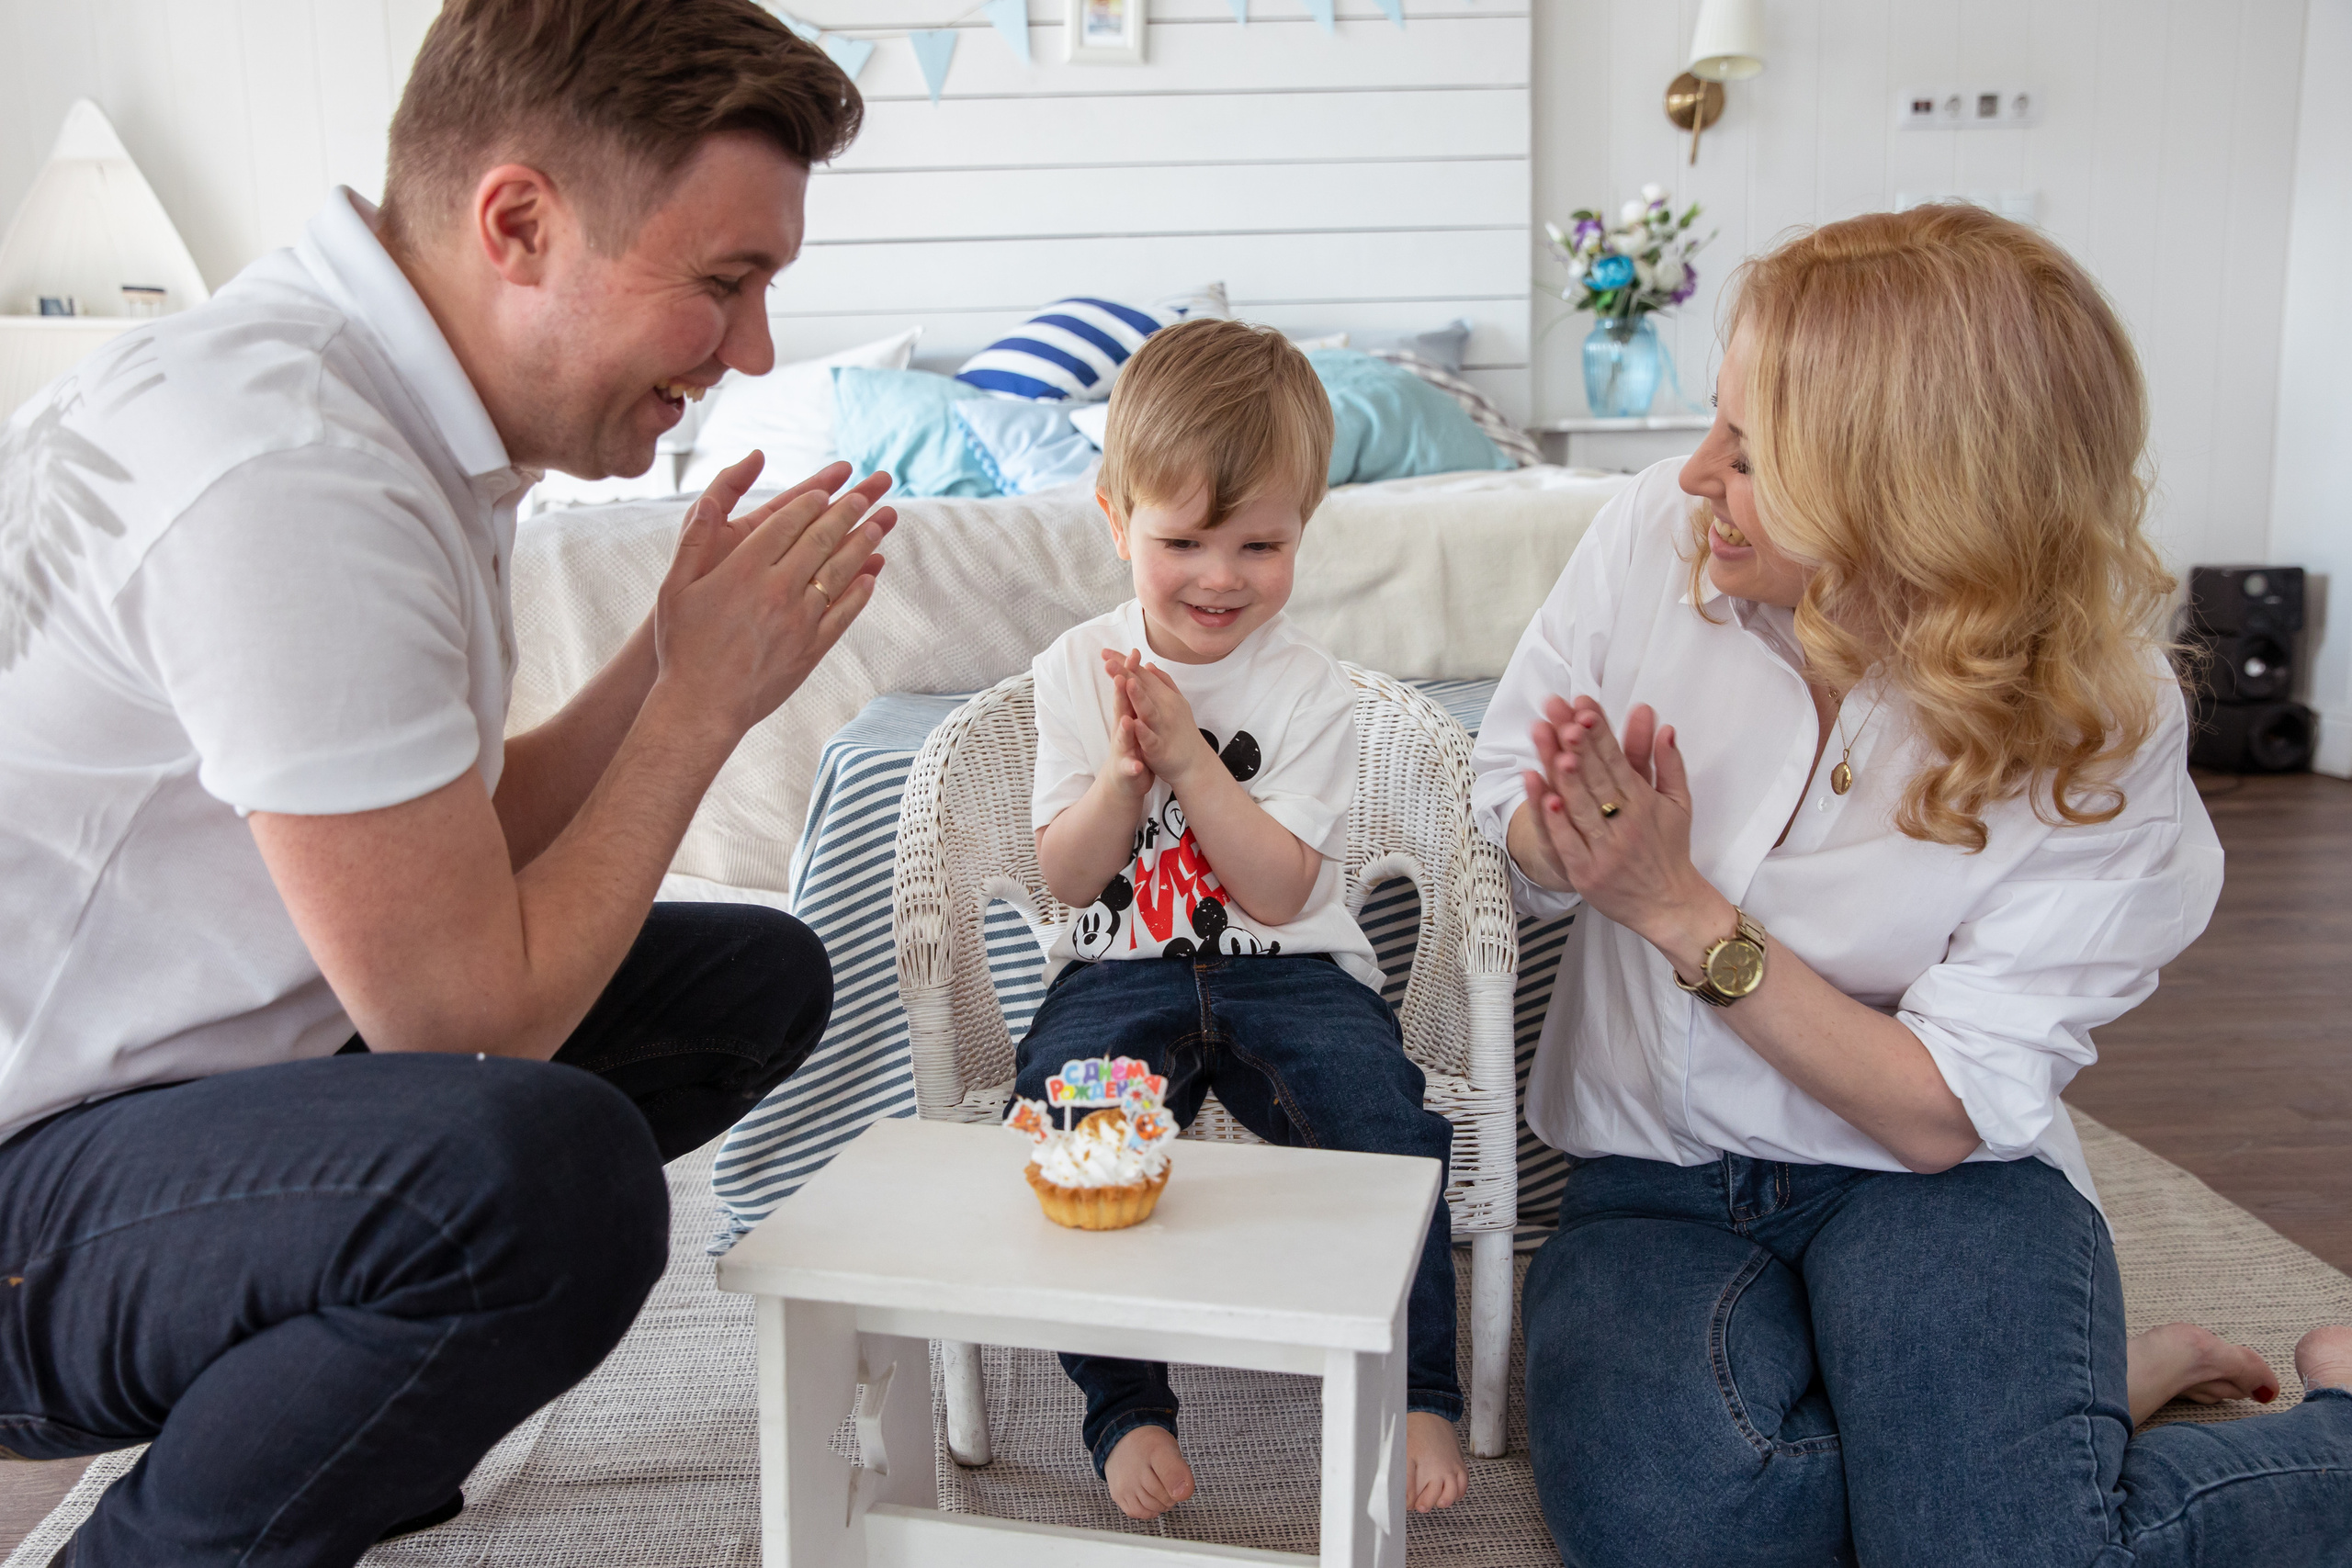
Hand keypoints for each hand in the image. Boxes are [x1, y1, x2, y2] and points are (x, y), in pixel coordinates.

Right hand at [650, 465, 896, 745]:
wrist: (703, 706)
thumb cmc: (682, 646)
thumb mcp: (675, 587)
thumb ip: (693, 540)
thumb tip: (709, 500)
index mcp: (744, 570)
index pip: (786, 523)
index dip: (810, 503)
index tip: (827, 489)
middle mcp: (777, 590)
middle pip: (819, 541)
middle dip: (845, 514)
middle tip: (866, 495)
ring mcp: (799, 620)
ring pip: (838, 573)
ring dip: (862, 545)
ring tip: (881, 524)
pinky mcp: (811, 649)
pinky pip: (843, 614)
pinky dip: (860, 592)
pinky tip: (871, 577)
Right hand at [1097, 648, 1155, 799]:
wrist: (1123, 781)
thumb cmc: (1131, 745)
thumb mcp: (1132, 717)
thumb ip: (1132, 697)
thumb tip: (1132, 672)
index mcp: (1126, 715)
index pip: (1127, 690)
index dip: (1129, 673)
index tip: (1133, 652)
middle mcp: (1121, 730)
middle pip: (1119, 708)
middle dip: (1120, 693)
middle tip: (1121, 676)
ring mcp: (1122, 750)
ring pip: (1122, 738)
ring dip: (1124, 729)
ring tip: (1127, 720)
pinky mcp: (1126, 770)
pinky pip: (1129, 768)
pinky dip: (1132, 765)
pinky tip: (1136, 765)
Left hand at [1116, 657, 1216, 788]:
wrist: (1194, 763)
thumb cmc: (1180, 731)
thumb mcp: (1173, 702)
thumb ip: (1161, 683)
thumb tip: (1149, 665)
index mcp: (1163, 696)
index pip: (1141, 675)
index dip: (1123, 663)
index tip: (1105, 652)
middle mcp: (1164, 708)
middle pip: (1142, 688)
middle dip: (1126, 674)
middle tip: (1108, 661)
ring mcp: (1162, 727)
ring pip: (1148, 710)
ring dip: (1138, 696)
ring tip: (1126, 683)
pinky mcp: (1160, 747)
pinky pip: (1151, 739)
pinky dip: (1144, 731)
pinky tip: (1135, 724)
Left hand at [1518, 696, 1724, 951]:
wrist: (1669, 906)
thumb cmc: (1669, 851)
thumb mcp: (1678, 805)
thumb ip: (1670, 765)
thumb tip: (1667, 727)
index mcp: (1644, 802)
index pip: (1618, 760)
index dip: (1600, 732)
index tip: (1583, 705)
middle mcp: (1625, 823)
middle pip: (1596, 777)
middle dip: (1577, 743)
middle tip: (1560, 713)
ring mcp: (1605, 849)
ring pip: (1581, 806)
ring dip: (1564, 774)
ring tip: (1550, 745)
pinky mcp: (1586, 873)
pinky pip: (1569, 843)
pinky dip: (1557, 821)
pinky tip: (1545, 797)